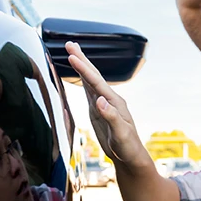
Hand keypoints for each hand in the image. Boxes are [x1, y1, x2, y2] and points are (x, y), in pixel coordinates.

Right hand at [65, 42, 149, 167]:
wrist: (130, 157)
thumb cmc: (128, 147)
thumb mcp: (120, 134)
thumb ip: (111, 116)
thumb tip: (99, 100)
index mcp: (114, 102)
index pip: (96, 82)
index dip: (83, 69)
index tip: (72, 56)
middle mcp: (109, 99)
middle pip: (93, 75)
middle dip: (82, 59)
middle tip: (69, 44)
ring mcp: (103, 104)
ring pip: (90, 81)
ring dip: (81, 66)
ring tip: (72, 52)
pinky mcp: (98, 111)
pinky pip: (88, 91)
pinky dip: (82, 79)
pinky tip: (79, 74)